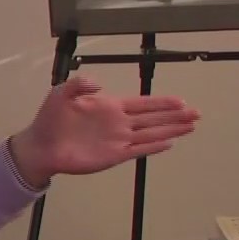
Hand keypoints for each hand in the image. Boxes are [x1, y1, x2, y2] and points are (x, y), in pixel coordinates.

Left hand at [7, 75, 199, 184]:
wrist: (41, 145)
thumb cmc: (51, 118)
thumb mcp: (62, 93)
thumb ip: (80, 84)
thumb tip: (99, 83)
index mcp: (110, 106)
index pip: (142, 103)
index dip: (162, 102)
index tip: (181, 100)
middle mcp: (119, 123)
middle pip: (154, 118)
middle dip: (175, 116)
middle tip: (197, 113)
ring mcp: (118, 140)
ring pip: (151, 134)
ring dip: (171, 130)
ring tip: (191, 127)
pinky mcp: (113, 156)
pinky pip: (138, 150)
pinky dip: (153, 147)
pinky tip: (169, 143)